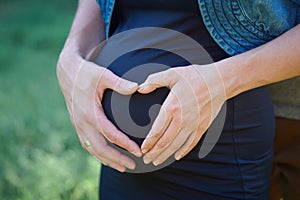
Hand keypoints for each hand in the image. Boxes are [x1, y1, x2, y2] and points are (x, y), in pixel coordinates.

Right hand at [57, 53, 141, 171]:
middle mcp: (82, 122)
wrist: (67, 72)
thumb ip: (119, 83)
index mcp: (90, 113)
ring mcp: (78, 125)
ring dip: (107, 160)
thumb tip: (137, 87)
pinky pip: (87, 144)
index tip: (138, 151)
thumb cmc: (87, 73)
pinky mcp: (77, 124)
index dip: (125, 144)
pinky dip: (97, 153)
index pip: (110, 134)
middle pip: (100, 148)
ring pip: (92, 149)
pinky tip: (106, 158)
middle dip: (117, 159)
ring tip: (122, 167)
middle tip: (133, 166)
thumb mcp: (103, 75)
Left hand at [139, 64, 225, 165]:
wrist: (219, 81)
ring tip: (157, 161)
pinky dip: (183, 151)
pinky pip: (191, 143)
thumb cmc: (195, 77)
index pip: (157, 130)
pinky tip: (177, 156)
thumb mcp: (172, 74)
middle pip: (165, 142)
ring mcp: (193, 125)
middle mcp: (182, 119)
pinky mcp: (202, 126)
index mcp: (172, 107)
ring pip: (177, 145)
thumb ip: (154, 81)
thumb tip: (140, 88)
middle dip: (154, 152)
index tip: (142, 149)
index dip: (149, 142)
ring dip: (165, 155)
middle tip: (146, 160)